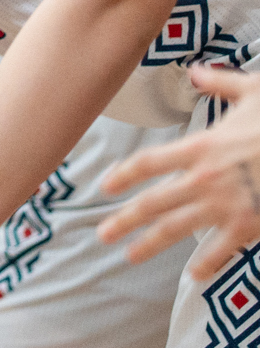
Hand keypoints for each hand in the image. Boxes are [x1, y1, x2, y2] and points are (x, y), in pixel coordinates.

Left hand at [98, 65, 259, 279]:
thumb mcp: (255, 92)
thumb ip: (221, 83)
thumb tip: (198, 72)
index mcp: (202, 147)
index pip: (149, 162)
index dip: (123, 175)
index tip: (105, 186)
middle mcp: (205, 179)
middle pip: (152, 202)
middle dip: (125, 220)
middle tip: (103, 234)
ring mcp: (227, 205)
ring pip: (177, 229)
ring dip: (150, 244)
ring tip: (130, 256)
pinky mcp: (251, 225)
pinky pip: (222, 249)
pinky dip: (207, 263)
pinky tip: (194, 275)